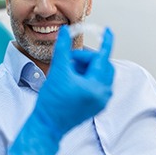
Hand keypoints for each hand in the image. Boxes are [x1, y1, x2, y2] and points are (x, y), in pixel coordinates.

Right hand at [9, 24, 113, 154]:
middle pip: (102, 66)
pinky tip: (71, 78)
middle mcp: (102, 95)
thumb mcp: (57, 71)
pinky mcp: (95, 104)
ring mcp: (100, 101)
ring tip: (68, 70)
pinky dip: (86, 75)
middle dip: (86, 58)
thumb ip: (63, 48)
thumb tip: (65, 31)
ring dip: (85, 67)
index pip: (104, 58)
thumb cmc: (51, 101)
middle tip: (71, 59)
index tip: (108, 30)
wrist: (47, 124)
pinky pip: (96, 83)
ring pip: (99, 74)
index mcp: (96, 87)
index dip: (106, 41)